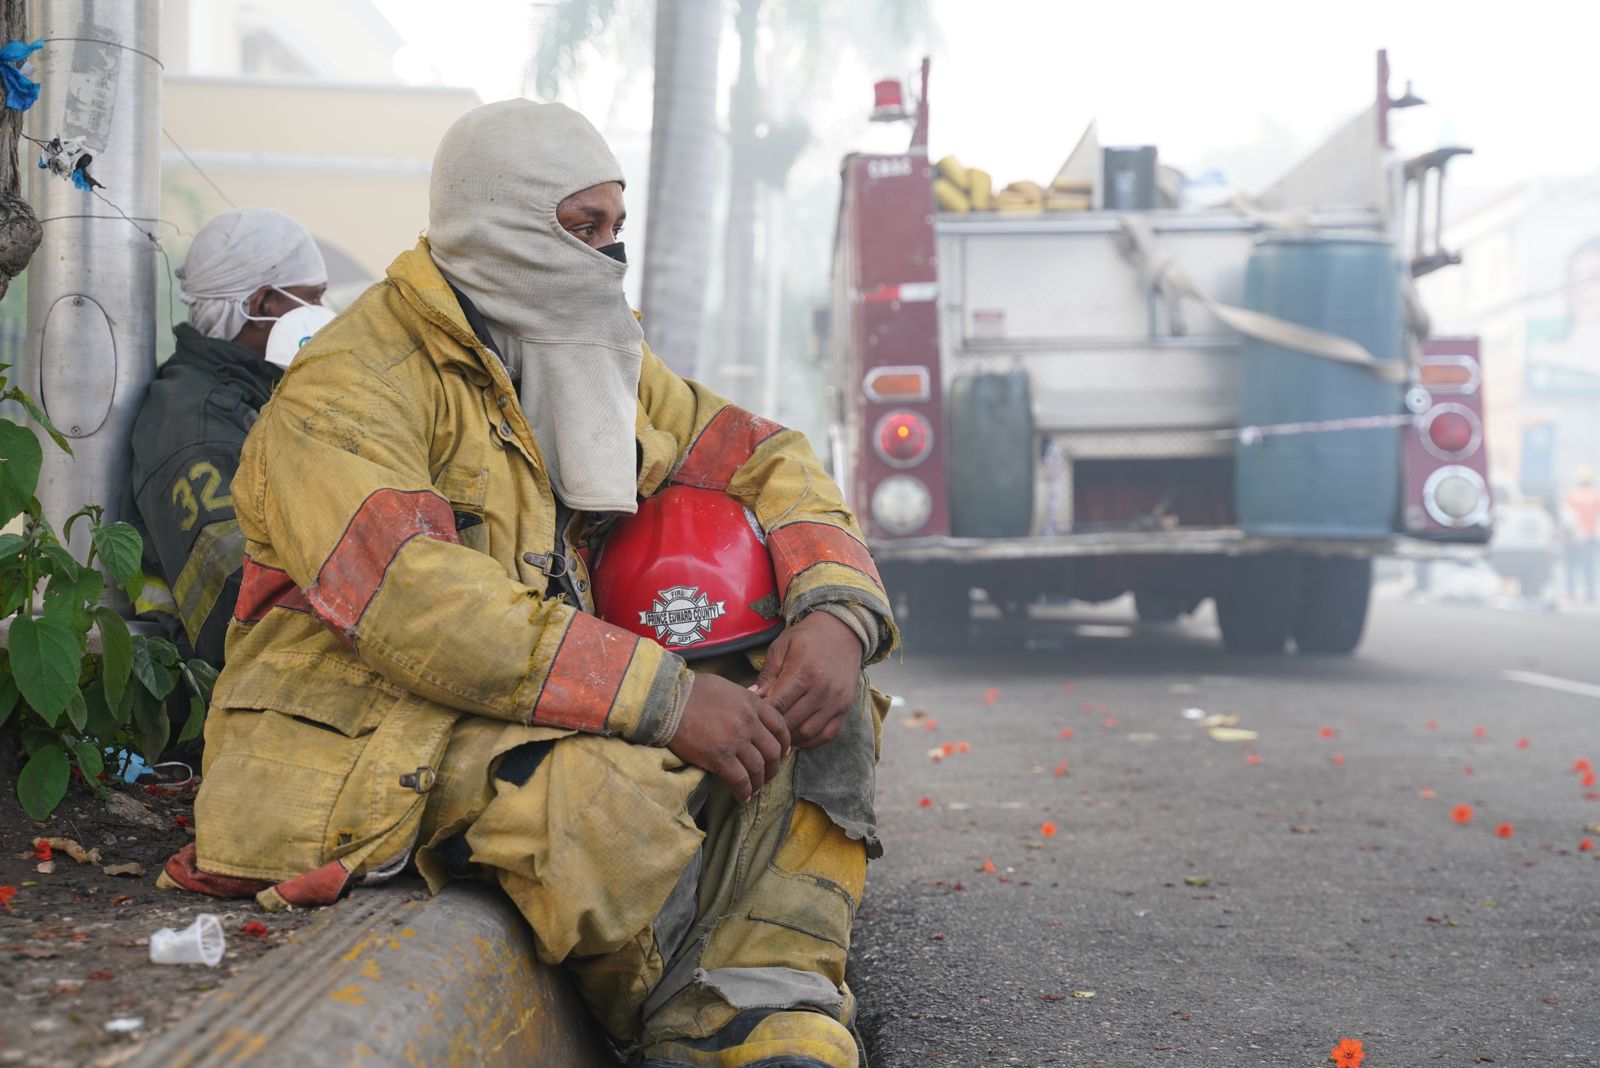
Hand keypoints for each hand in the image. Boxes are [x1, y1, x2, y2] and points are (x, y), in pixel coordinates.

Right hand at [669, 673, 789, 802]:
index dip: (784, 742)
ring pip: (758, 769)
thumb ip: (744, 698)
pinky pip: (740, 780)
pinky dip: (744, 792)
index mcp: (752, 703)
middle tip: (768, 775)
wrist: (668, 701)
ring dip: (759, 782)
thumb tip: (752, 704)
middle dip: (774, 767)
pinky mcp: (720, 758)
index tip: (783, 752)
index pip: (779, 725)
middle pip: (773, 751)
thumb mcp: (726, 687)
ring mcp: (736, 741)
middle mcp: (749, 722)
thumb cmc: (692, 691)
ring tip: (754, 789)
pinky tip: (742, 797)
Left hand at [752, 611, 862, 749]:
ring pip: (808, 733)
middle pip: (791, 721)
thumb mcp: (781, 647)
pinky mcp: (845, 709)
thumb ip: (767, 674)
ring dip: (790, 738)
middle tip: (761, 729)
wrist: (843, 632)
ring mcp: (836, 701)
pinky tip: (797, 737)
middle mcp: (822, 690)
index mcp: (803, 672)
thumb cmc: (807, 638)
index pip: (778, 704)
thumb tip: (751, 698)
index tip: (752, 717)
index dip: (763, 714)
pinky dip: (810, 741)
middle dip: (774, 728)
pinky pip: (826, 735)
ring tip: (777, 735)